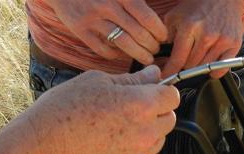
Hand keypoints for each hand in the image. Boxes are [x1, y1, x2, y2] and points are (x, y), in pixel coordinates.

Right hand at [25, 65, 178, 153]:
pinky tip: (112, 138)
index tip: (150, 89)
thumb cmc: (65, 107)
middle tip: (131, 105)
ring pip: (160, 138)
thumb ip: (132, 79)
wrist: (43, 146)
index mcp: (141, 104)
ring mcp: (138, 153)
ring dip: (150, 129)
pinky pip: (143, 153)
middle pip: (170, 118)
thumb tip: (154, 75)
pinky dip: (136, 145)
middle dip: (158, 109)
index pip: (173, 96)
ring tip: (121, 123)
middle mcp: (146, 131)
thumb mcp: (98, 81)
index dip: (162, 90)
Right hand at [47, 0, 167, 64]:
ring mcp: (93, 19)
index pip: (148, 18)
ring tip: (146, 58)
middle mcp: (107, 6)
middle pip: (138, 33)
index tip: (163, 37)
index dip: (159, 31)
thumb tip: (156, 20)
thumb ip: (136, 1)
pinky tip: (123, 54)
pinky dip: (116, 55)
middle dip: (152, 45)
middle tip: (155, 49)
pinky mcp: (80, 30)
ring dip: (139, 54)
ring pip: (123, 43)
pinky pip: (103, 49)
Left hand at [162, 0, 243, 77]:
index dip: (169, 71)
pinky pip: (221, 69)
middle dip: (184, 63)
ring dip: (198, 65)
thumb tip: (162, 57)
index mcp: (189, 27)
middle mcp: (206, 35)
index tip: (164, 78)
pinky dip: (214, 71)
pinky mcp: (234, 44)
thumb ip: (166, 35)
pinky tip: (209, 64)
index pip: (177, 59)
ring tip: (197, 54)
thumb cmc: (198, 6)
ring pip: (203, 68)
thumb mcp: (176, 15)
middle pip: (190, 66)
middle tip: (185, 56)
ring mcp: (221, 40)